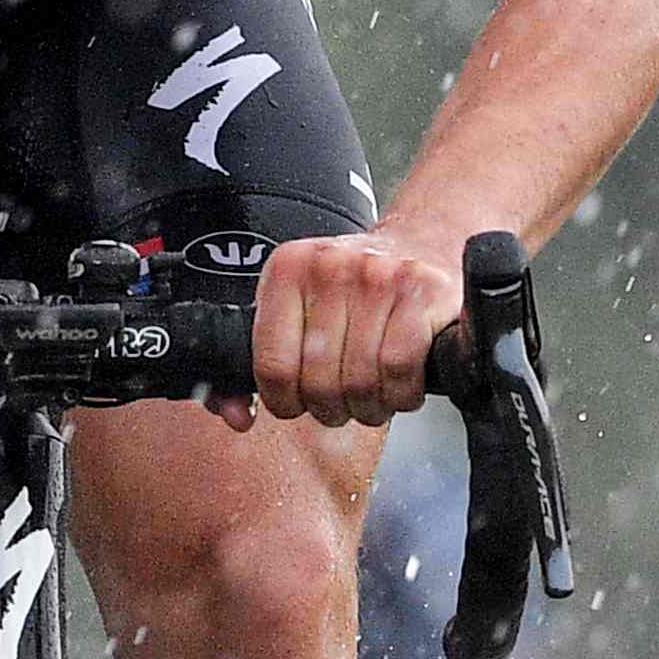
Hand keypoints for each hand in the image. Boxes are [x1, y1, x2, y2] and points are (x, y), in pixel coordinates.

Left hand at [253, 226, 468, 427]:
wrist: (422, 242)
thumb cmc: (356, 287)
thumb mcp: (300, 305)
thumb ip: (262, 360)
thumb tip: (236, 416)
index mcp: (288, 269)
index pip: (272, 364)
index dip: (284, 402)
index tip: (297, 404)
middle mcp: (330, 267)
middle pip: (319, 382)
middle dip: (332, 408)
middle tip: (343, 403)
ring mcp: (379, 277)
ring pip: (361, 382)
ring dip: (369, 406)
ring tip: (372, 395)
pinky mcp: (422, 292)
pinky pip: (400, 370)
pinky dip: (401, 393)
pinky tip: (400, 385)